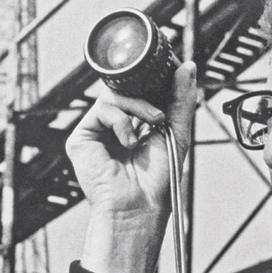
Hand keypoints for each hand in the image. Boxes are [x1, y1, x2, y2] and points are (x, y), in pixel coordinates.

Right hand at [65, 62, 196, 272]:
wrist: (140, 205)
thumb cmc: (158, 179)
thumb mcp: (176, 131)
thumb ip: (181, 98)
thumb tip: (188, 67)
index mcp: (137, 124)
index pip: (142, 91)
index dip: (155, 80)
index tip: (172, 72)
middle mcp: (116, 125)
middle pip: (128, 89)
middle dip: (149, 91)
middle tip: (162, 108)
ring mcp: (98, 130)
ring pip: (116, 94)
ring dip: (140, 106)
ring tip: (153, 124)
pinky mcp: (82, 137)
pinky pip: (103, 108)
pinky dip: (122, 120)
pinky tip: (129, 142)